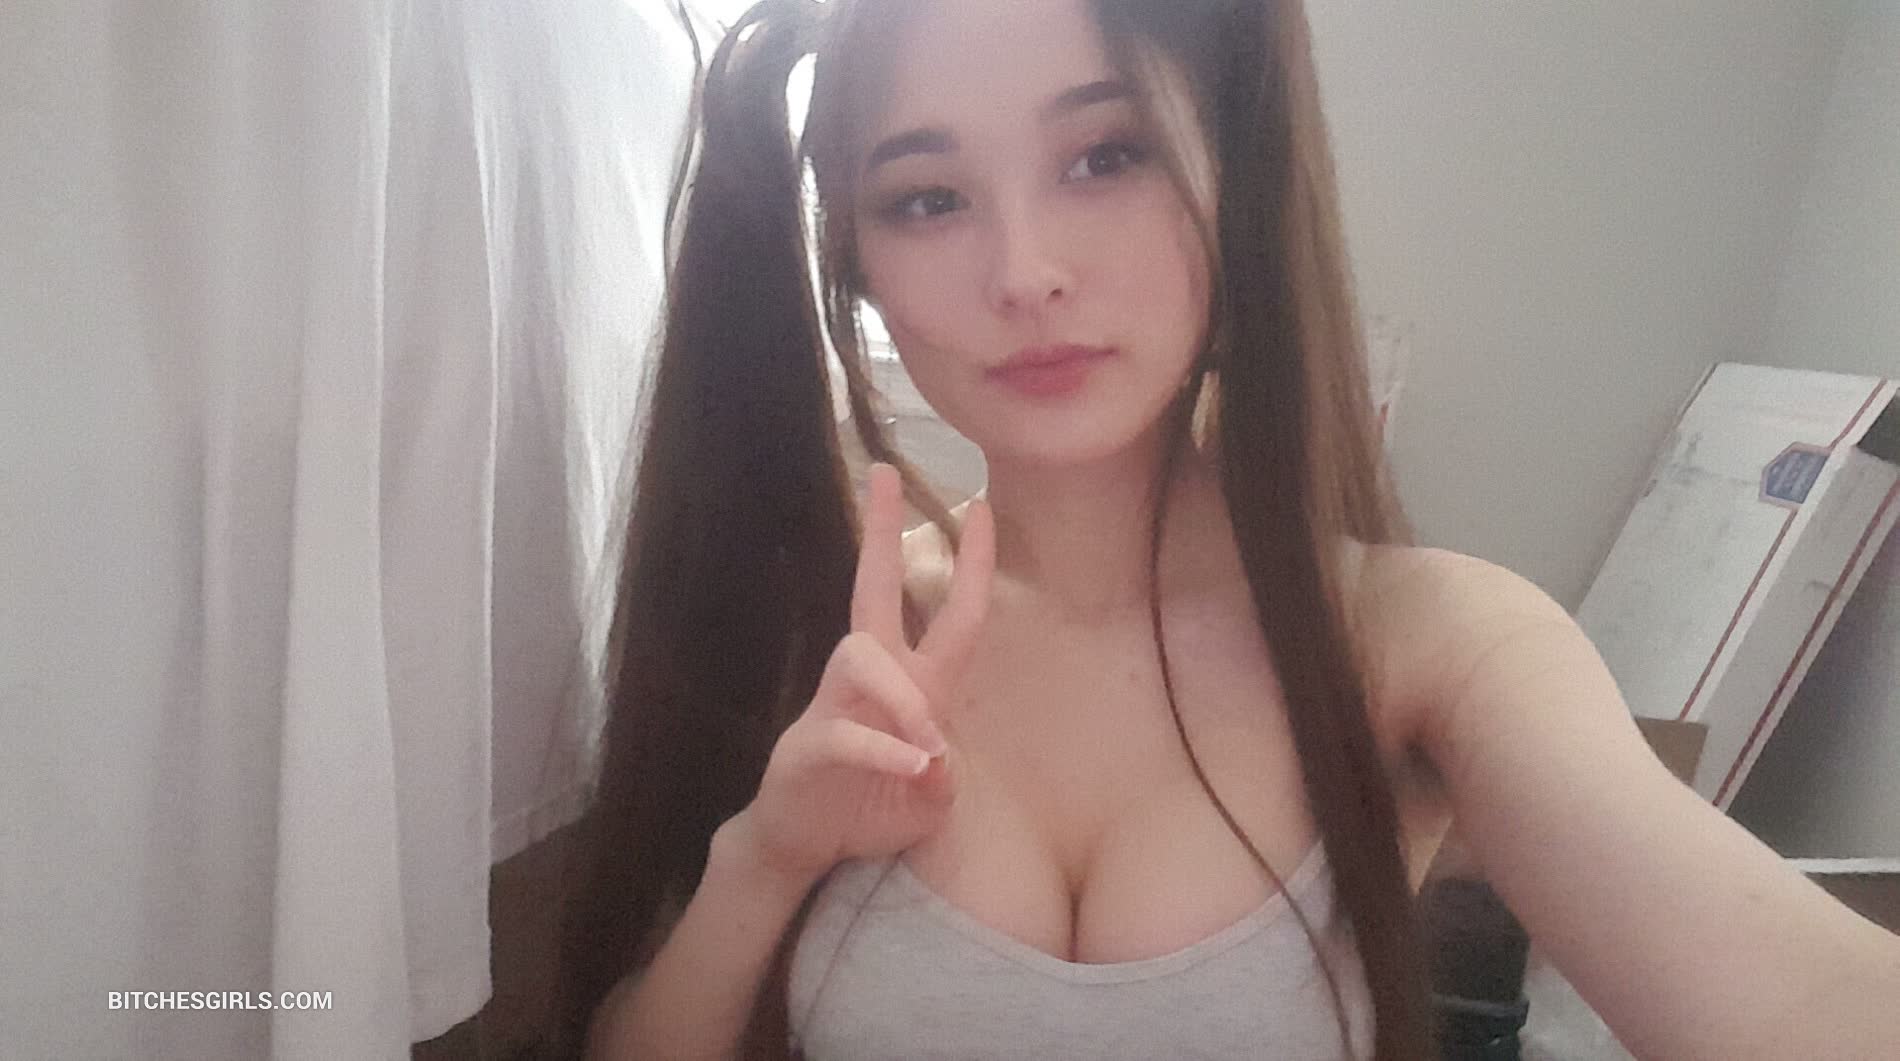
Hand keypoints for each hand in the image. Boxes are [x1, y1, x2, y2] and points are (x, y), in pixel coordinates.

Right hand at [738, 463, 994, 885]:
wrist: (802, 845)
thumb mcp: (930, 802)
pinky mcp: (808, 745)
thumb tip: (938, 758)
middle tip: (882, 473)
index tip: (980, 507)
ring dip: (905, 701)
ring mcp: (834, 705)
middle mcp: (872, 679)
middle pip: (873, 587)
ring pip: (863, 659)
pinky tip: (915, 767)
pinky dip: (885, 750)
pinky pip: (847, 732)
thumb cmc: (870, 807)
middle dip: (879, 530)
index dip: (969, 564)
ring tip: (931, 748)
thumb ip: (946, 780)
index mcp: (913, 683)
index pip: (950, 613)